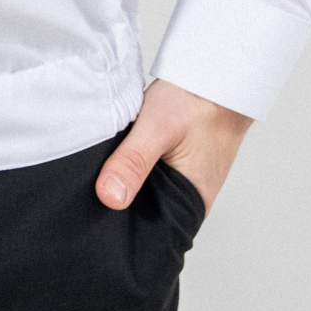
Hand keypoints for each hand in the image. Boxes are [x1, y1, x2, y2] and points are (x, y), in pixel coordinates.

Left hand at [96, 78, 251, 217]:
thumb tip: (109, 197)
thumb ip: (134, 161)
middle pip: (145, 214)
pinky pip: (152, 175)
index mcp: (191, 206)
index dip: (121, 230)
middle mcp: (190, 200)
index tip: (93, 220)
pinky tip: (122, 155)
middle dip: (119, 205)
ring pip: (147, 192)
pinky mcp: (179, 165)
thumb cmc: (199, 101)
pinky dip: (137, 166)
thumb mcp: (157, 127)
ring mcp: (185, 182)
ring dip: (129, 181)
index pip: (149, 235)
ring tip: (103, 172)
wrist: (220, 75)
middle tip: (90, 192)